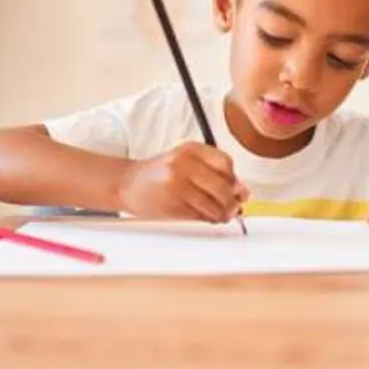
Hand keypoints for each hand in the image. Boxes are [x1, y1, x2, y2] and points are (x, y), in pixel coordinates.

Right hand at [115, 142, 248, 222]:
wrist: (127, 183)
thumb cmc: (160, 173)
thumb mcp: (185, 161)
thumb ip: (213, 171)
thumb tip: (241, 191)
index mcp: (190, 149)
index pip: (226, 163)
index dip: (234, 179)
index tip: (235, 187)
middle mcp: (183, 164)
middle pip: (222, 186)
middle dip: (232, 201)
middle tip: (234, 207)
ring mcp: (176, 184)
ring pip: (213, 204)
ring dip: (222, 214)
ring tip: (221, 215)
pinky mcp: (171, 204)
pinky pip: (199, 215)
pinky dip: (208, 219)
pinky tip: (207, 217)